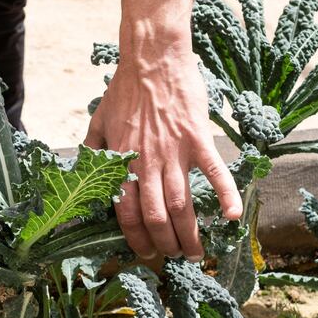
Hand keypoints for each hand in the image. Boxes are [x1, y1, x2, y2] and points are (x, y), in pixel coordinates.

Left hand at [85, 0, 241, 261]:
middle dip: (164, 243)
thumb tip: (84, 172)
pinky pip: (214, 173)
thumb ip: (93, 151)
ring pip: (182, 204)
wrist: (152, 59)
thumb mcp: (98, 122)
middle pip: (156, 216)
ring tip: (196, 253)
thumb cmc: (124, 90)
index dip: (136, 238)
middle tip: (173, 259)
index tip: (145, 254)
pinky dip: (226, 195)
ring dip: (190, 233)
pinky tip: (233, 217)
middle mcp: (148, 163)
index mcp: (123, 162)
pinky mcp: (198, 139)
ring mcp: (175, 152)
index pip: (127, 212)